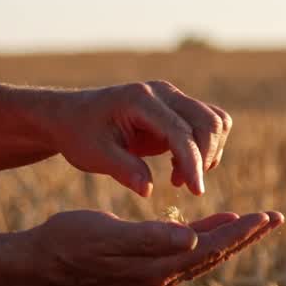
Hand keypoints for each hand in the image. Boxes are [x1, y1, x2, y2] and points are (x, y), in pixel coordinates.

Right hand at [25, 209, 283, 285]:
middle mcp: (161, 279)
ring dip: (228, 236)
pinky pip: (183, 254)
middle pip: (213, 253)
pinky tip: (205, 226)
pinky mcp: (142, 271)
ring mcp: (152, 277)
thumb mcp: (108, 233)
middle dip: (245, 235)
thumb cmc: (69, 241)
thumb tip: (191, 238)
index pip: (210, 246)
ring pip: (202, 255)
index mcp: (157, 270)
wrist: (39, 263)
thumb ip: (150, 237)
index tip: (267, 216)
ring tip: (252, 221)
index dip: (240, 230)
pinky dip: (202, 237)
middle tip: (276, 218)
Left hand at [48, 81, 232, 196]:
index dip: (192, 162)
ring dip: (208, 153)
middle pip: (209, 121)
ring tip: (178, 178)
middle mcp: (162, 93)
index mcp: (140, 99)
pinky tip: (178, 168)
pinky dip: (205, 149)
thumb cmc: (79, 134)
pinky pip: (208, 125)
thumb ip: (124, 170)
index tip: (196, 192)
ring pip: (215, 121)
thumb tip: (149, 190)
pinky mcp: (176, 110)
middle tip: (183, 186)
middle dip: (206, 158)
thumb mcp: (94, 155)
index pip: (180, 130)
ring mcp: (171, 99)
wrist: (71, 116)